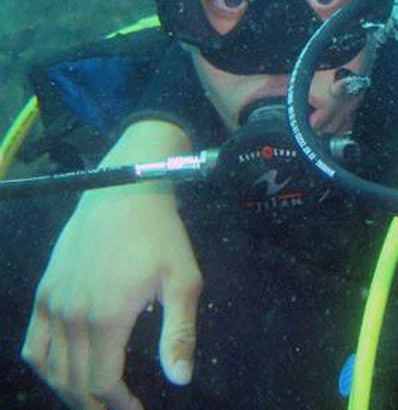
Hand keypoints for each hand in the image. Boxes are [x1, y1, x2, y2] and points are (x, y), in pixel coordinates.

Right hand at [21, 122, 201, 409]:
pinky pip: (33, 342)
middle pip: (74, 381)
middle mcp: (72, 316)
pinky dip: (43, 365)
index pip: (102, 382)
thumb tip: (180, 380)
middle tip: (118, 408)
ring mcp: (53, 302)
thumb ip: (179, 332)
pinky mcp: (45, 289)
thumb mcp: (183, 279)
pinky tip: (59, 370)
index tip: (137, 409)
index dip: (118, 404)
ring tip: (94, 398)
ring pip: (50, 367)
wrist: (126, 190)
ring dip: (68, 390)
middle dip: (96, 404)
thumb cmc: (161, 233)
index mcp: (107, 318)